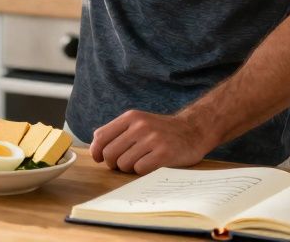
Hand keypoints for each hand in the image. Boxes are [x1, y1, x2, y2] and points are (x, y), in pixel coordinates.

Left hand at [90, 109, 217, 174]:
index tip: (99, 159)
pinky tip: (150, 165)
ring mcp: (152, 139)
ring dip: (128, 168)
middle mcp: (140, 126)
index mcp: (131, 117)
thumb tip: (96, 148)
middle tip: (123, 164)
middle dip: (113, 163)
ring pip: (123, 163)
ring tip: (140, 162)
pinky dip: (142, 172)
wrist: (194, 130)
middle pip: (110, 153)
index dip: (96, 151)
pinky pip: (139, 170)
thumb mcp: (139, 122)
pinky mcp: (164, 153)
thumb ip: (118, 131)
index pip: (101, 136)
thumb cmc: (162, 130)